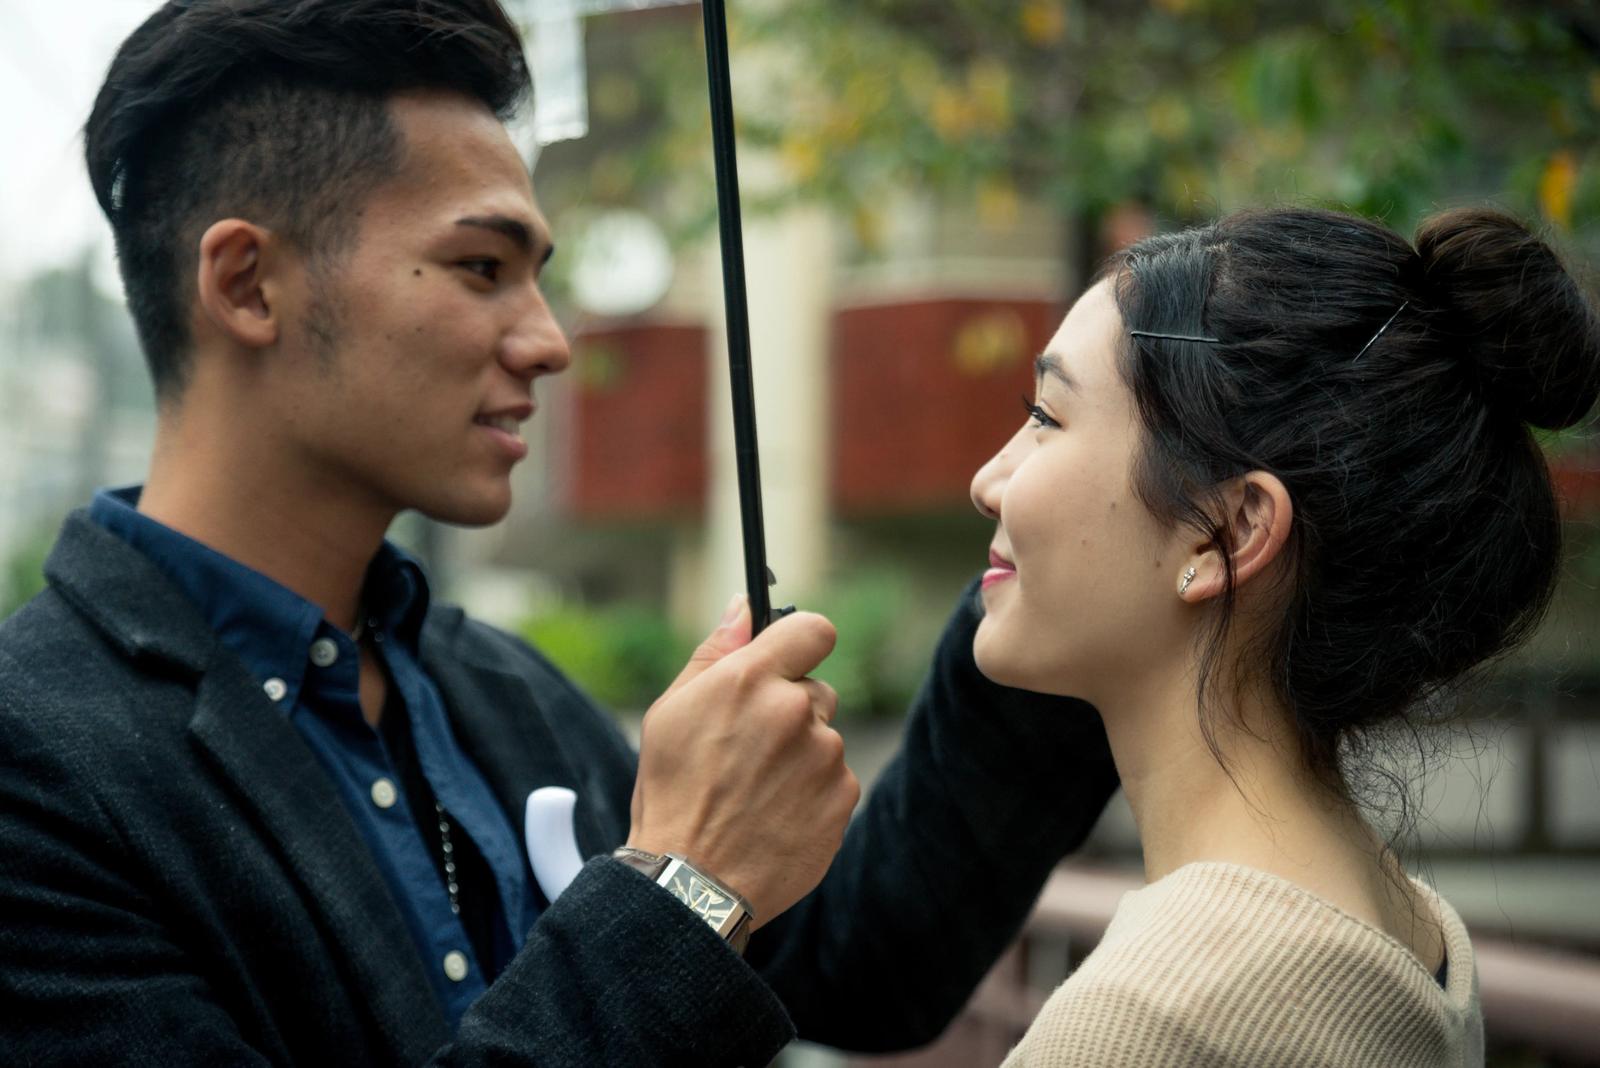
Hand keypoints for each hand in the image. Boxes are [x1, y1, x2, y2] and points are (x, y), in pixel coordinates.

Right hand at [627, 596, 858, 927]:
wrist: (692, 880)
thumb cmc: (672, 792)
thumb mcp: (671, 712)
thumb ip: (715, 652)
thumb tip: (743, 607)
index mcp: (750, 679)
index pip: (813, 629)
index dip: (803, 642)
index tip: (791, 659)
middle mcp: (794, 710)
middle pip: (816, 690)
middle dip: (790, 711)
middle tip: (750, 750)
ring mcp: (825, 756)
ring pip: (825, 739)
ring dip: (801, 757)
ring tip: (756, 792)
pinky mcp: (843, 797)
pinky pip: (836, 780)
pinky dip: (813, 794)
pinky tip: (776, 815)